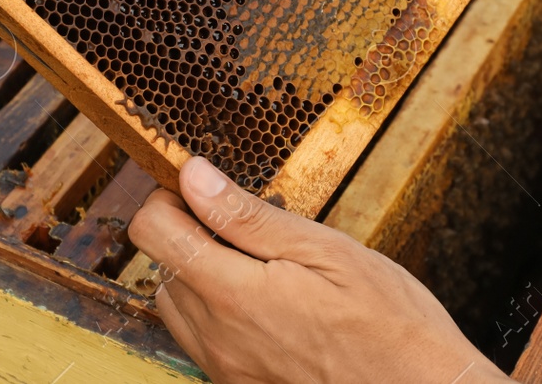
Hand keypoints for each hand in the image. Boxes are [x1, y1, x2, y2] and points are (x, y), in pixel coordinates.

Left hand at [128, 156, 506, 383]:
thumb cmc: (389, 322)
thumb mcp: (325, 249)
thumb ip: (248, 216)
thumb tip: (194, 177)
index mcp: (234, 294)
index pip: (152, 230)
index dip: (170, 196)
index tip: (200, 186)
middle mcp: (218, 338)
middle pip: (160, 266)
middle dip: (188, 234)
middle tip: (244, 224)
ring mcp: (226, 369)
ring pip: (176, 305)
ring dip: (199, 275)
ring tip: (258, 263)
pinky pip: (201, 340)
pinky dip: (216, 312)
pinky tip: (264, 301)